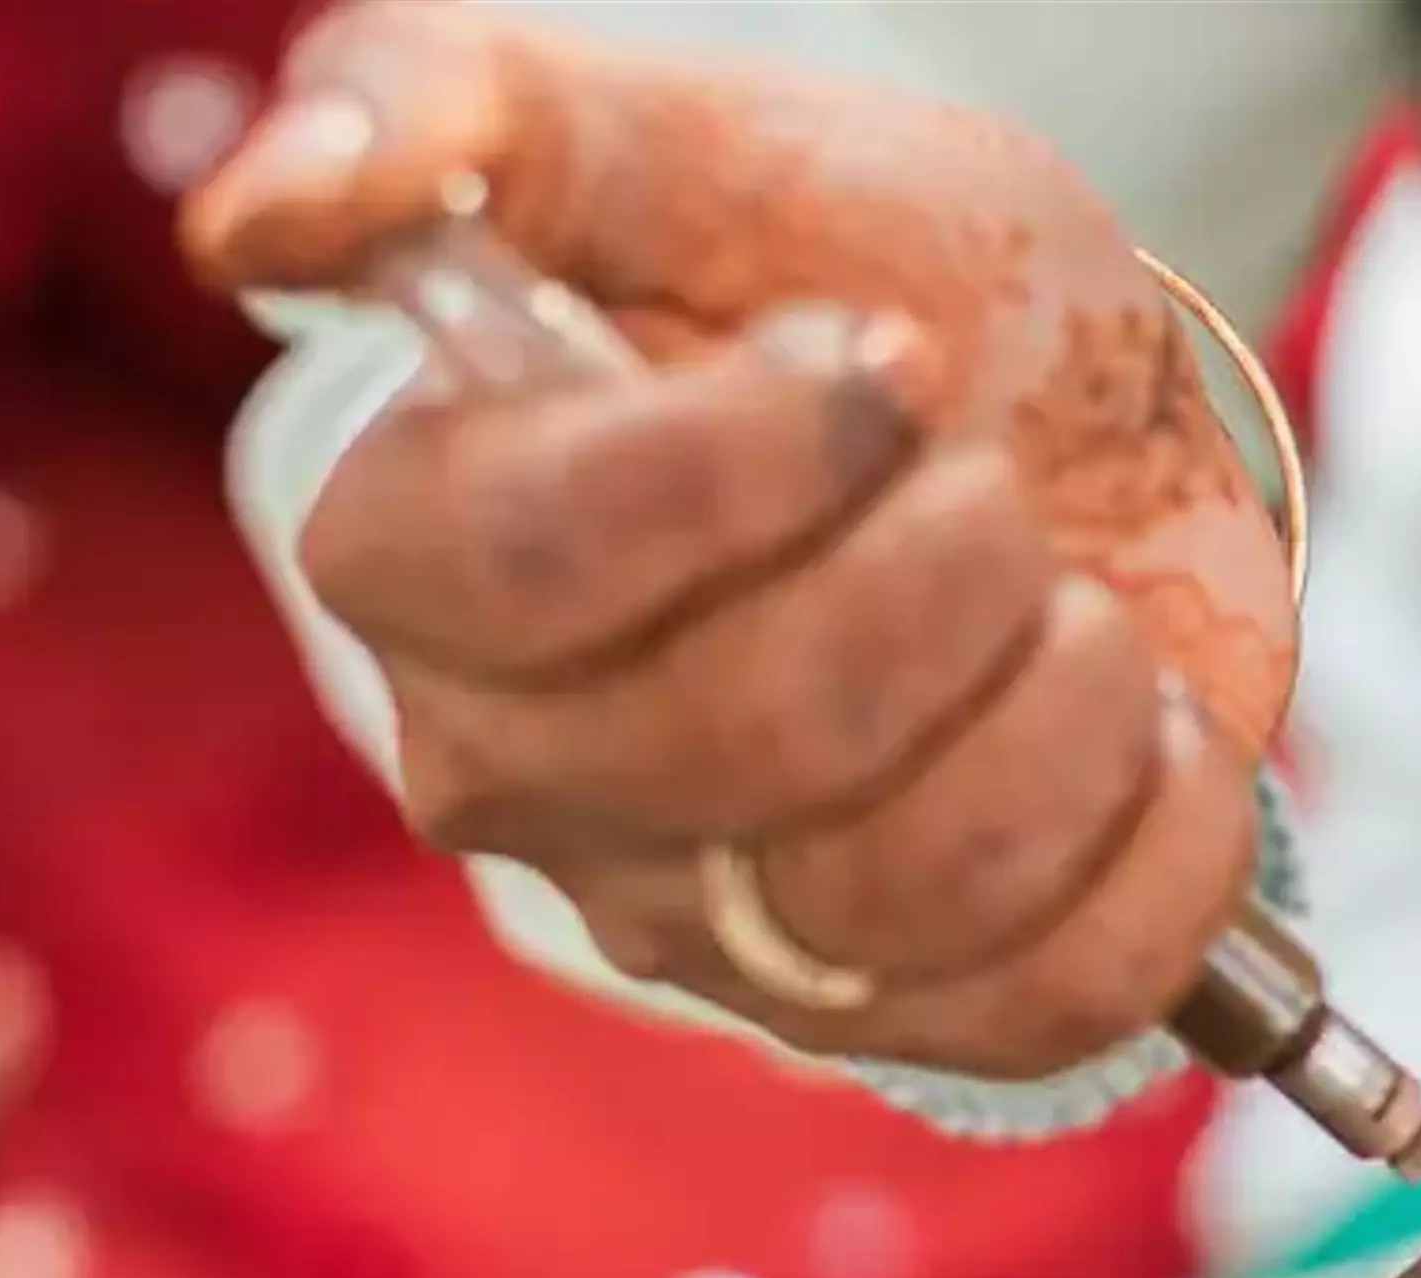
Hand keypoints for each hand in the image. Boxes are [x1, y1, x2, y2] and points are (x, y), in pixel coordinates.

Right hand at [182, 1, 1292, 1073]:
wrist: (1062, 421)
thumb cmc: (855, 279)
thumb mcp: (686, 144)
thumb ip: (451, 116)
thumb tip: (254, 218)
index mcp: (421, 561)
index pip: (537, 560)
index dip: (761, 455)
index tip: (889, 354)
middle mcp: (531, 779)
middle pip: (754, 726)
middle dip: (950, 559)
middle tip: (992, 480)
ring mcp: (716, 933)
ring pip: (912, 880)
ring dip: (1068, 696)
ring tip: (1069, 602)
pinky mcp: (908, 1018)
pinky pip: (1060, 992)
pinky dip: (1166, 842)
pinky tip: (1150, 729)